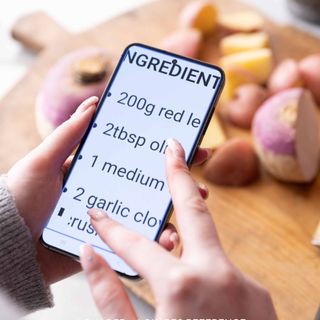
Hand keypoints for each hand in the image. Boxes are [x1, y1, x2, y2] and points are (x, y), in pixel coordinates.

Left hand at [6, 98, 209, 283]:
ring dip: (177, 209)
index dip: (157, 150)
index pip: (133, 158)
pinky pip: (138, 242)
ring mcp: (111, 220)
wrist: (8, 246)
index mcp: (96, 172)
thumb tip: (93, 102)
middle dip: (178, 176)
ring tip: (199, 201)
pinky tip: (173, 237)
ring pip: (150, 213)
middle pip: (149, 184)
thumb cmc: (20, 199)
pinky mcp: (110, 244)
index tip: (183, 142)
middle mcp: (108, 194)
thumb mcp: (43, 161)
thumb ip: (69, 135)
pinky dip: (158, 240)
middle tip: (201, 165)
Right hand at [80, 139, 276, 319]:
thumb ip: (111, 297)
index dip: (111, 229)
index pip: (135, 245)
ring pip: (210, 248)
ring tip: (170, 243)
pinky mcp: (260, 296)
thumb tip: (91, 256)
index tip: (96, 212)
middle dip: (179, 176)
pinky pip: (224, 274)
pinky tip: (199, 297)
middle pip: (196, 210)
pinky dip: (206, 275)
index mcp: (182, 289)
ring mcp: (245, 284)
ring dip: (189, 241)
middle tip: (174, 147)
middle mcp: (219, 276)